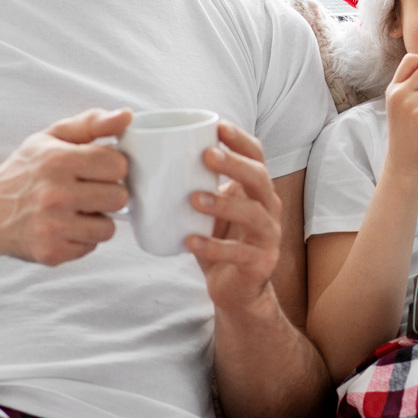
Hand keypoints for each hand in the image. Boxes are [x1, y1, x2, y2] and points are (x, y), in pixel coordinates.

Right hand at [0, 108, 130, 265]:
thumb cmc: (24, 172)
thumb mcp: (51, 138)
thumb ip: (91, 123)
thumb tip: (126, 115)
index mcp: (57, 161)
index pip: (118, 165)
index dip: (111, 167)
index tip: (96, 168)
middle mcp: (54, 194)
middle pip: (119, 197)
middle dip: (107, 193)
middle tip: (85, 190)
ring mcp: (53, 226)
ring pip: (108, 227)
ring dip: (96, 220)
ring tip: (74, 210)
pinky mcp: (52, 252)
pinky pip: (91, 246)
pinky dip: (81, 238)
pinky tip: (63, 227)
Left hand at [190, 122, 286, 307]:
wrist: (237, 291)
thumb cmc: (220, 241)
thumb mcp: (212, 209)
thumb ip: (196, 186)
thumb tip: (149, 158)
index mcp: (257, 191)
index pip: (258, 156)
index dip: (241, 140)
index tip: (218, 126)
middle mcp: (269, 209)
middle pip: (260, 179)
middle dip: (235, 164)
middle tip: (207, 155)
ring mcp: (268, 237)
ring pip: (254, 214)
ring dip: (224, 204)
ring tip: (194, 198)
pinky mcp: (260, 263)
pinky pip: (239, 252)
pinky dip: (214, 246)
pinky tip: (191, 241)